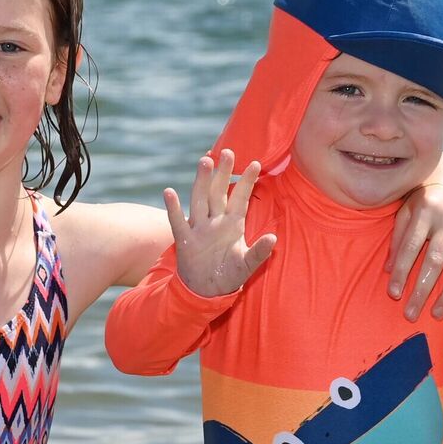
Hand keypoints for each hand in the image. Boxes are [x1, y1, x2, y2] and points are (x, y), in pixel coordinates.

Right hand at [164, 149, 276, 296]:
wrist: (206, 291)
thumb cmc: (229, 275)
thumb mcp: (247, 265)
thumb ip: (259, 252)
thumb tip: (273, 238)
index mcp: (233, 224)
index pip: (240, 198)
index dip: (247, 182)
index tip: (256, 164)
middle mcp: (215, 221)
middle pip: (218, 192)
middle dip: (223, 173)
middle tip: (228, 152)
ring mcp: (199, 228)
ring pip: (200, 199)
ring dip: (202, 181)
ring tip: (204, 161)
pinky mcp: (184, 240)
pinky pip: (177, 221)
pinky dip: (173, 208)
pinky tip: (169, 192)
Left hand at [386, 182, 442, 320]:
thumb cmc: (422, 197)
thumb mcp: (405, 209)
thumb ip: (396, 237)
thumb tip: (388, 271)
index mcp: (424, 210)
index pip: (410, 247)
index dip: (402, 272)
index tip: (394, 294)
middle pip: (435, 260)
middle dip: (422, 290)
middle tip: (411, 315)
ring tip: (437, 313)